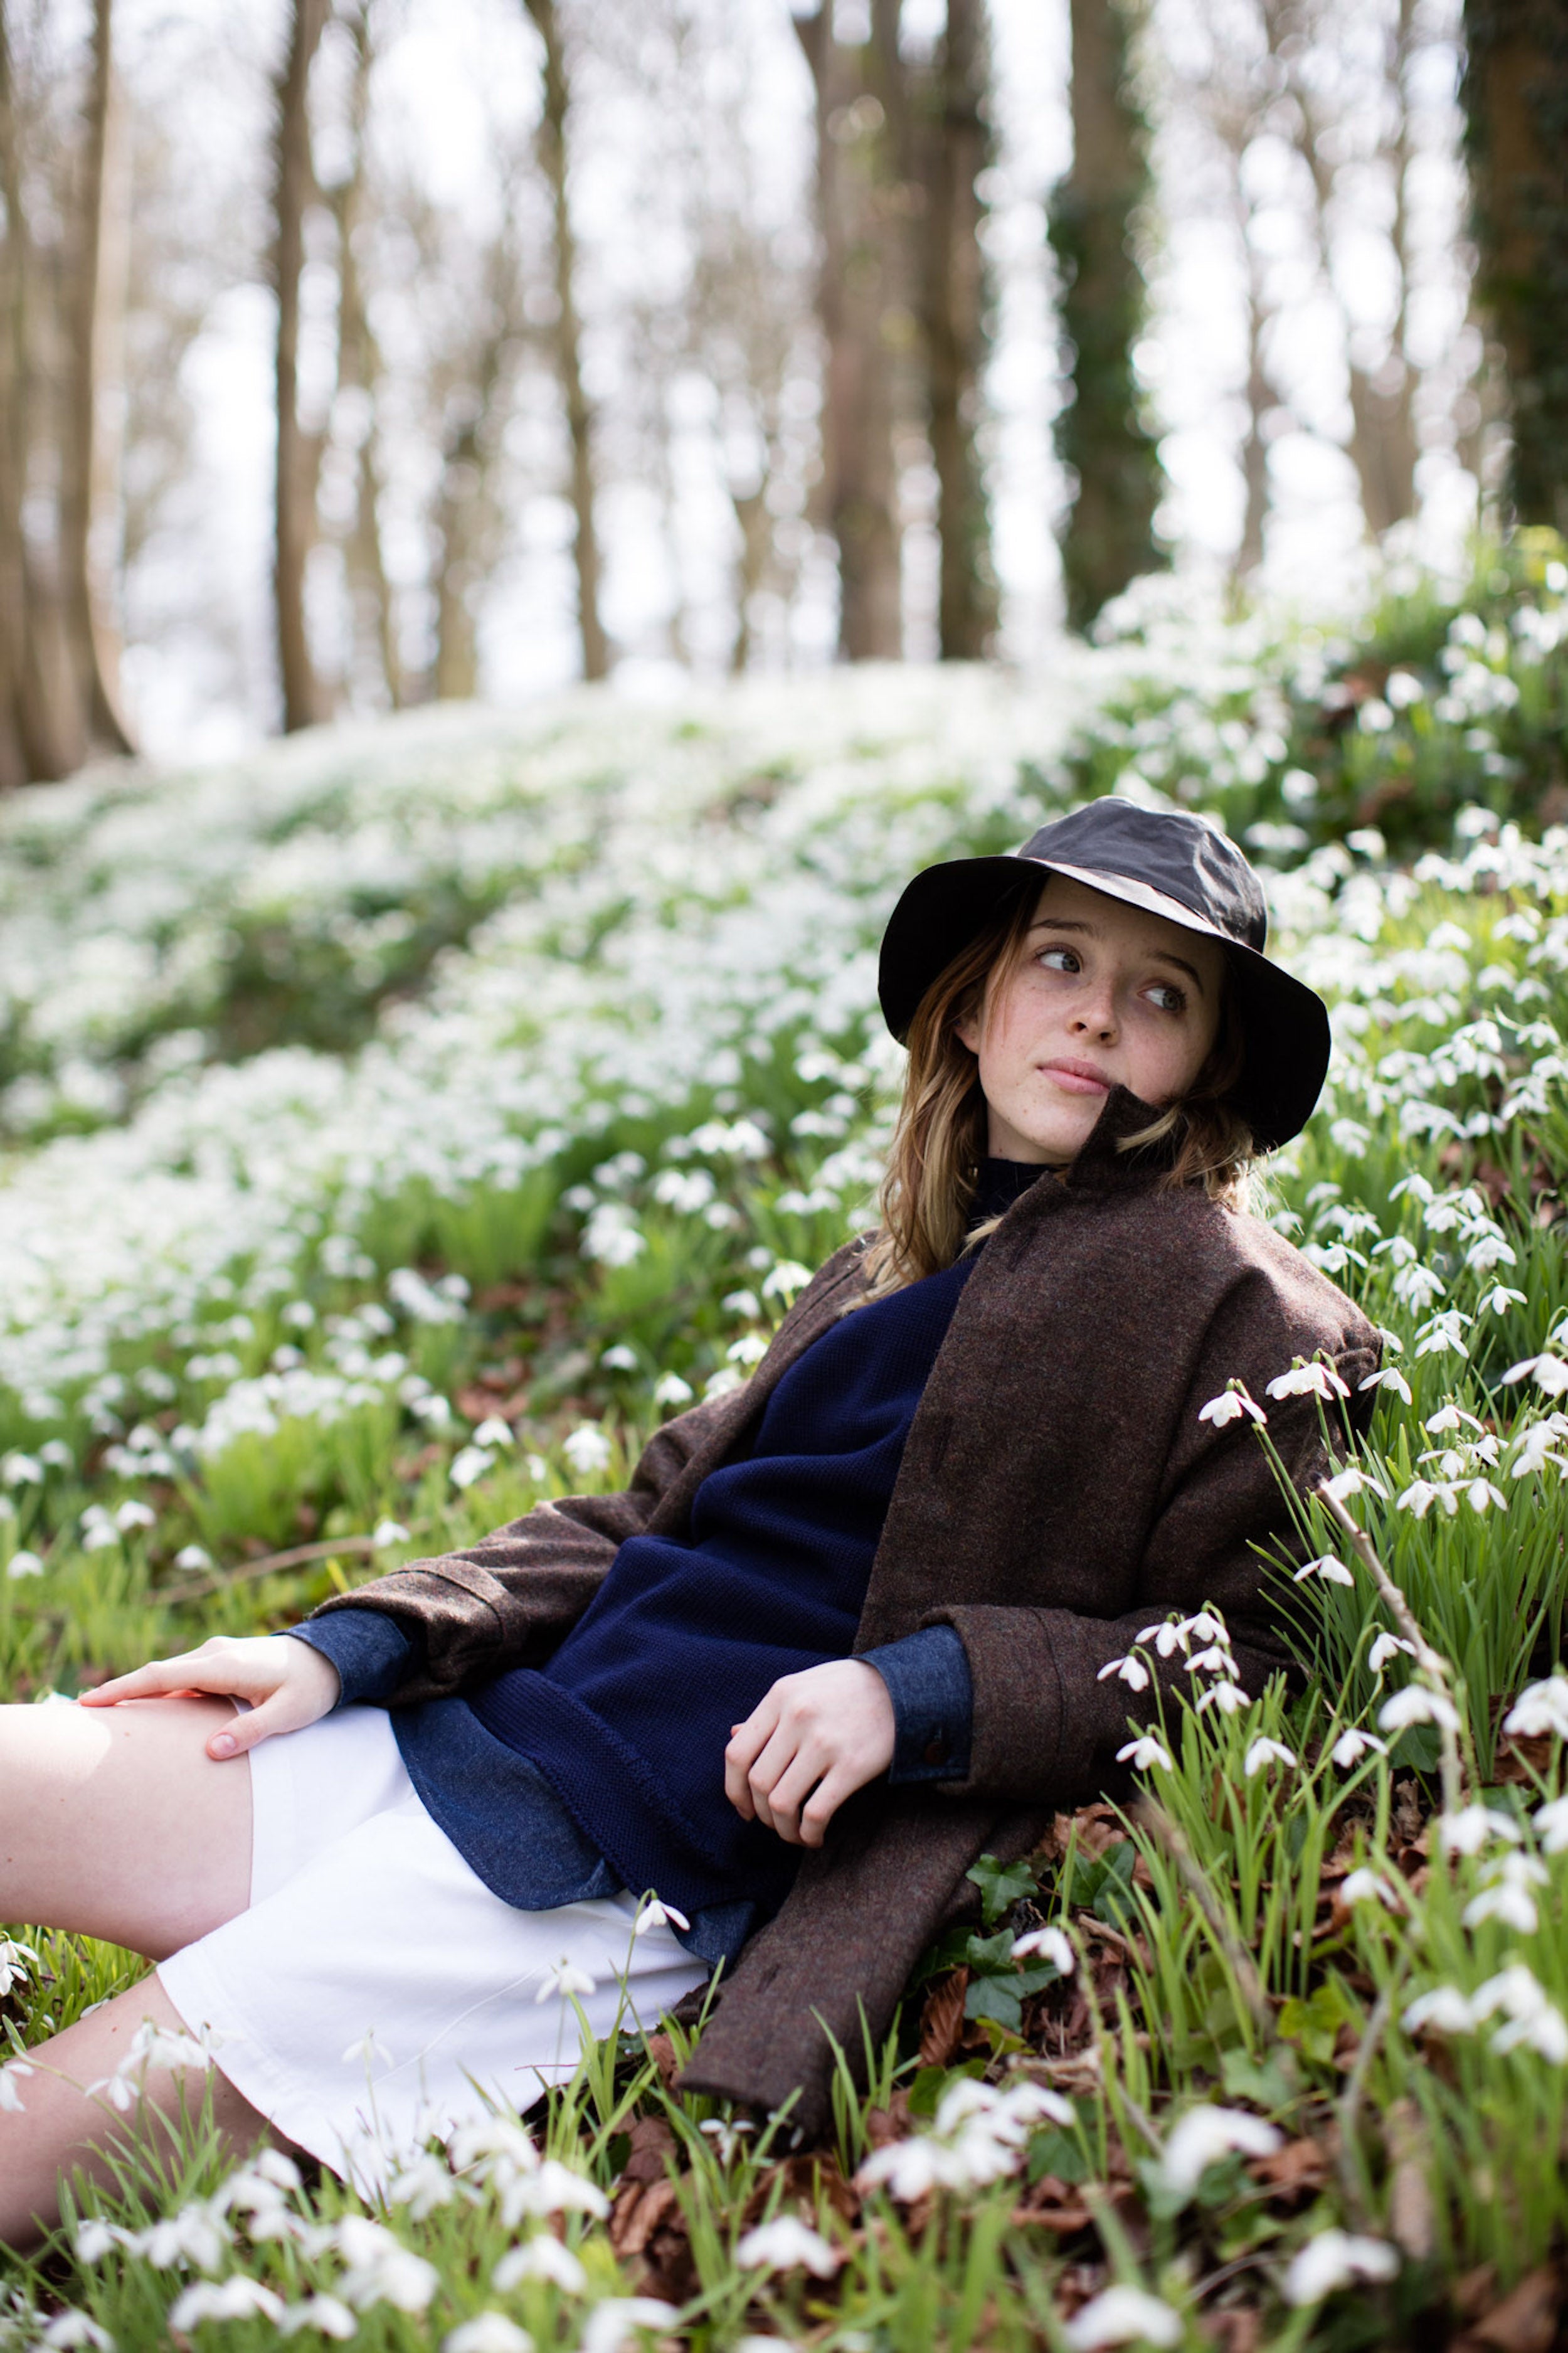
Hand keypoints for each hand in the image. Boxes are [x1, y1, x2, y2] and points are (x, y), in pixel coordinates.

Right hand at [79, 1635, 341, 1759]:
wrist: (334, 1657)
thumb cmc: (312, 1688)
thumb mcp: (289, 1714)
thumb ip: (252, 1731)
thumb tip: (212, 1751)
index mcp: (225, 1664)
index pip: (162, 1676)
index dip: (124, 1689)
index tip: (88, 1701)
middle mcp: (214, 1654)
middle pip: (156, 1675)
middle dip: (117, 1692)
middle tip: (77, 1714)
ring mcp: (216, 1656)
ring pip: (166, 1676)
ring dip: (136, 1692)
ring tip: (99, 1714)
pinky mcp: (220, 1663)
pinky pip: (180, 1678)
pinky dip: (157, 1692)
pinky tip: (141, 1710)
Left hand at [724, 1658, 894, 1849]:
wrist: (903, 1685)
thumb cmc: (846, 1688)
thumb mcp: (802, 1687)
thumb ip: (768, 1714)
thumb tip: (732, 1736)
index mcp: (780, 1696)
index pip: (736, 1754)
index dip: (734, 1790)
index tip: (744, 1808)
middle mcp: (797, 1717)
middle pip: (758, 1783)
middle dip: (760, 1814)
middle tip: (773, 1823)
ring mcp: (824, 1742)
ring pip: (782, 1803)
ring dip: (783, 1829)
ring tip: (793, 1833)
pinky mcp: (852, 1765)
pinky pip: (816, 1812)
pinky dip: (809, 1833)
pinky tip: (815, 1836)